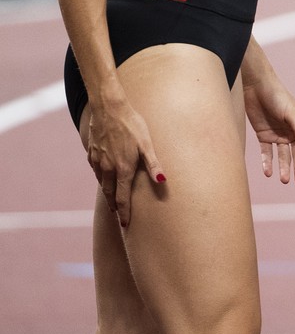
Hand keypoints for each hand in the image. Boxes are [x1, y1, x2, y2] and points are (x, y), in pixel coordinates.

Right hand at [81, 96, 165, 227]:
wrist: (108, 109)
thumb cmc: (132, 124)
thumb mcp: (147, 143)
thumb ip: (154, 164)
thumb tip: (163, 181)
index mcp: (123, 168)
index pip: (123, 197)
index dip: (124, 212)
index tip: (125, 224)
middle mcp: (108, 168)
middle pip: (111, 193)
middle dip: (115, 206)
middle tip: (118, 216)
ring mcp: (97, 161)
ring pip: (102, 183)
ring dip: (108, 193)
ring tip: (113, 201)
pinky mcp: (91, 153)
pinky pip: (96, 171)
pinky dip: (101, 179)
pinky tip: (104, 178)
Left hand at [242, 77, 294, 183]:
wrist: (255, 87)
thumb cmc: (277, 96)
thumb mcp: (291, 113)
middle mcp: (292, 132)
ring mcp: (278, 135)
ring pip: (282, 156)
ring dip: (284, 167)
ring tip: (284, 180)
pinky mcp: (264, 136)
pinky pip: (267, 152)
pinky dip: (268, 162)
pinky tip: (268, 172)